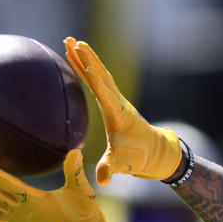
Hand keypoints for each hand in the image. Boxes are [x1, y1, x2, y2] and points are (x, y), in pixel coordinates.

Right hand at [63, 37, 184, 184]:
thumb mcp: (122, 164)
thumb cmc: (136, 157)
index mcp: (118, 115)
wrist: (152, 151)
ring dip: (85, 57)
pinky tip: (75, 56)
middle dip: (88, 59)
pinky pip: (97, 79)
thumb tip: (102, 181)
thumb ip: (110, 169)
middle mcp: (118, 102)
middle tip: (72, 41)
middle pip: (101, 76)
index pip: (105, 94)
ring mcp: (115, 99)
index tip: (86, 63)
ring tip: (69, 40)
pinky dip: (86, 67)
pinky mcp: (112, 99)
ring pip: (99, 73)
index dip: (95, 79)